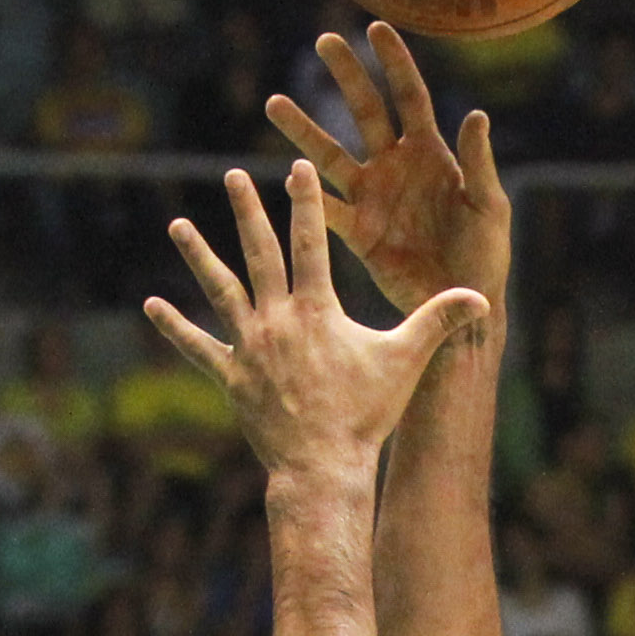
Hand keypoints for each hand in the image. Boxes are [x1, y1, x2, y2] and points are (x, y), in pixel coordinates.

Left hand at [144, 159, 487, 486]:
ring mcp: (250, 347)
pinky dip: (174, 327)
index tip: (295, 169)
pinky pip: (197, 346)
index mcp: (317, 310)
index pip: (311, 243)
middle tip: (234, 176)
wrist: (323, 466)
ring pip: (220, 290)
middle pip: (259, 253)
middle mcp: (277, 320)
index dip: (305, 202)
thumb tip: (482, 297)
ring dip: (199, 255)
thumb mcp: (406, 362)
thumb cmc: (366, 415)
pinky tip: (152, 305)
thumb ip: (439, 322)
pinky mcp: (231, 377)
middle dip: (248, 211)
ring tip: (178, 224)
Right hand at [271, 21, 512, 309]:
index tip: (374, 28)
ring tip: (274, 104)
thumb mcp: (488, 207)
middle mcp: (396, 166)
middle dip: (346, 76)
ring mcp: (372, 196)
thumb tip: (475, 113)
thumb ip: (478, 162)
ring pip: (332, 154)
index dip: (394, 63)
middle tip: (323, 41)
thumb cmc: (484, 256)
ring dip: (304, 130)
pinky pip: (326, 208)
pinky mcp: (357, 231)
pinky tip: (286, 174)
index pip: (410, 96)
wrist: (461, 303)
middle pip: (366, 110)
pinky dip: (306, 193)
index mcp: (432, 154)